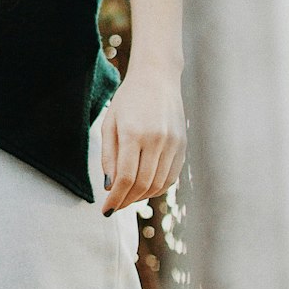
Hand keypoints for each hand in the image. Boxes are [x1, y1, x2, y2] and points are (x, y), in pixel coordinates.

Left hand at [101, 62, 185, 215]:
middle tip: (115, 206)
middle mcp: (156, 140)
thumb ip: (109, 156)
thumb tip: (111, 186)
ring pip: (158, 184)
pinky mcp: (183, 145)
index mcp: (134, 133)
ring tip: (127, 198)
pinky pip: (170, 177)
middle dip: (126, 201)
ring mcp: (173, 143)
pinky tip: (144, 188)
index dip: (115, 199)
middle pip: (142, 184)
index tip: (106, 210)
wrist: (157, 78)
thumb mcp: (110, 123)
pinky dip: (157, 188)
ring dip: (141, 197)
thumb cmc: (128, 100)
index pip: (125, 178)